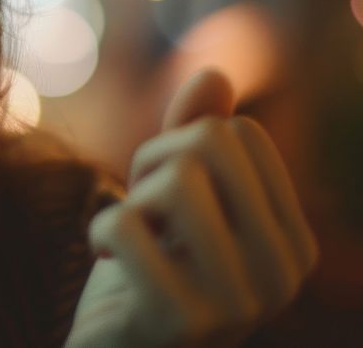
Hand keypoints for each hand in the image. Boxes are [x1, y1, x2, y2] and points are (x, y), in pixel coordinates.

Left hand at [65, 69, 318, 347]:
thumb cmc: (146, 270)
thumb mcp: (173, 198)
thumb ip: (193, 138)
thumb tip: (214, 71)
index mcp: (294, 242)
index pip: (238, 133)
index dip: (181, 148)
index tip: (163, 194)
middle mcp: (283, 276)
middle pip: (210, 145)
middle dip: (153, 163)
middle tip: (140, 210)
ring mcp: (239, 304)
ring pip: (174, 178)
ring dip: (130, 199)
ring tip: (125, 238)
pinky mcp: (182, 322)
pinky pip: (124, 223)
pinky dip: (98, 231)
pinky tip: (106, 262)